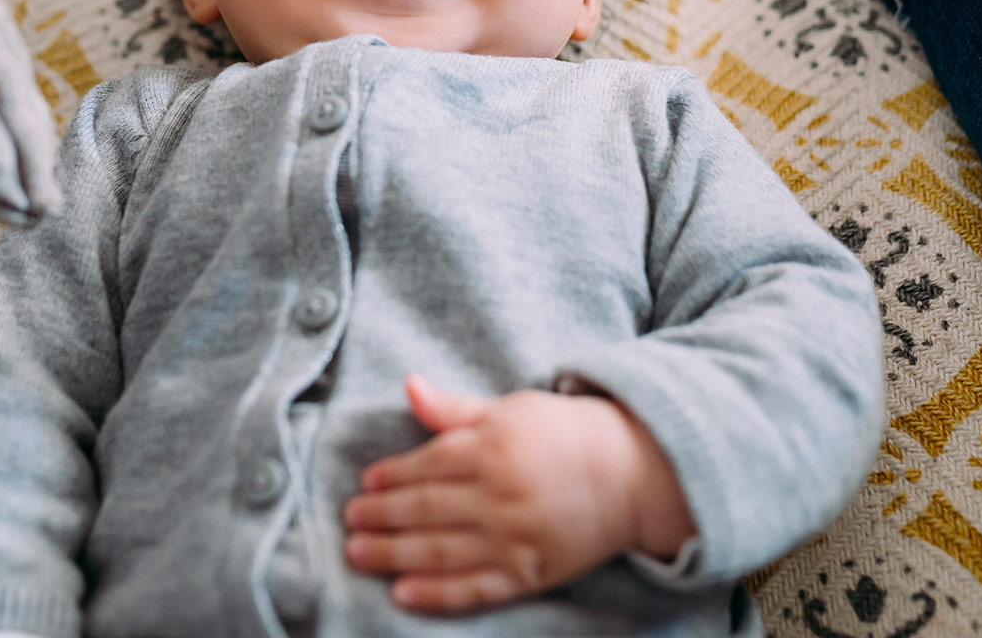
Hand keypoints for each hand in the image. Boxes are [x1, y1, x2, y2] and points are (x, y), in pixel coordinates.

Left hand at [342, 373, 694, 613]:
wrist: (632, 475)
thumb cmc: (565, 434)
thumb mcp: (510, 409)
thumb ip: (454, 409)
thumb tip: (408, 385)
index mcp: (492, 449)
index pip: (425, 466)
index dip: (390, 476)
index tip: (365, 482)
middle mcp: (499, 496)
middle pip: (424, 510)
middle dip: (380, 515)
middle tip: (349, 520)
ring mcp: (514, 539)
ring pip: (439, 551)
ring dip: (393, 554)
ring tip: (358, 553)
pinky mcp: (528, 573)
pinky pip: (474, 589)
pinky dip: (436, 594)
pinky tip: (403, 594)